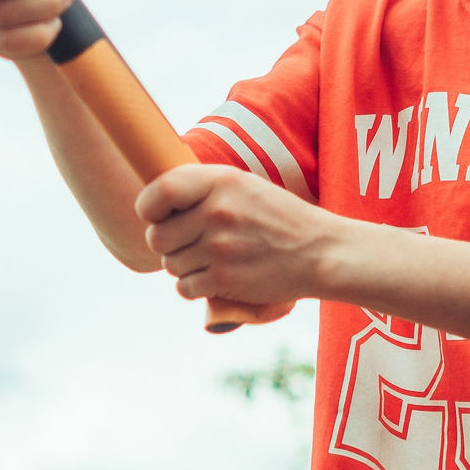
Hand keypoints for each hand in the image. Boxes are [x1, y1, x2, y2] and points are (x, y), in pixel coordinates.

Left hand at [136, 164, 339, 306]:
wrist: (320, 252)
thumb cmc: (277, 218)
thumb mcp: (244, 186)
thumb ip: (202, 190)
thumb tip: (154, 202)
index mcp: (221, 181)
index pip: (160, 192)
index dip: (149, 208)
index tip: (156, 215)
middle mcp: (217, 212)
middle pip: (157, 237)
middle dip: (167, 245)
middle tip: (191, 243)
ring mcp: (220, 247)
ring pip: (170, 265)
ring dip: (184, 267)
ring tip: (213, 260)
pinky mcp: (225, 279)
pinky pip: (185, 288)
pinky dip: (195, 288)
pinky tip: (217, 278)